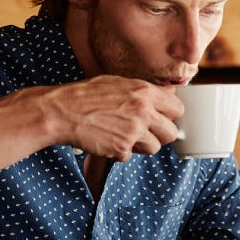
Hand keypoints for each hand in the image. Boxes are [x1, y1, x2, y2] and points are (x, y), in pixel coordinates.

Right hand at [43, 75, 183, 160]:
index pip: (177, 109)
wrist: (61, 111)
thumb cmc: (85, 95)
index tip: (162, 118)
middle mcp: (143, 111)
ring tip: (123, 136)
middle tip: (146, 132)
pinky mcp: (121, 149)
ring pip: (154, 147)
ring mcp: (133, 132)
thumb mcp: (118, 83)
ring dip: (141, 145)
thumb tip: (164, 97)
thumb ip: (143, 92)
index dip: (170, 115)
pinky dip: (120, 152)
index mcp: (144, 92)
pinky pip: (130, 156)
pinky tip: (108, 140)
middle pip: (171, 132)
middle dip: (160, 134)